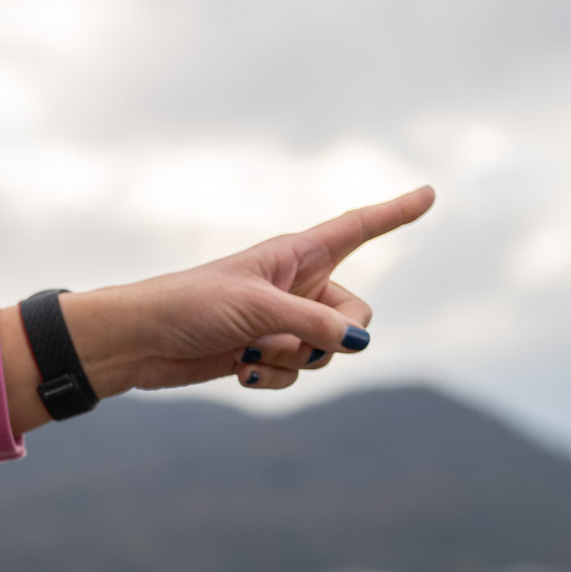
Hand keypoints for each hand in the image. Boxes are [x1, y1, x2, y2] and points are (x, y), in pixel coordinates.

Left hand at [2, 186, 435, 428]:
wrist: (140, 342)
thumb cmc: (191, 305)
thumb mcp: (259, 309)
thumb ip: (314, 324)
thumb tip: (359, 343)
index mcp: (297, 254)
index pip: (358, 228)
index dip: (395, 213)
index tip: (430, 193)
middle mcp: (296, 285)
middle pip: (355, 314)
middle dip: (331, 335)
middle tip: (288, 336)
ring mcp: (281, 322)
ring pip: (326, 351)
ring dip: (294, 359)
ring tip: (250, 351)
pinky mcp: (263, 354)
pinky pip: (297, 373)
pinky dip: (274, 378)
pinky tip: (240, 372)